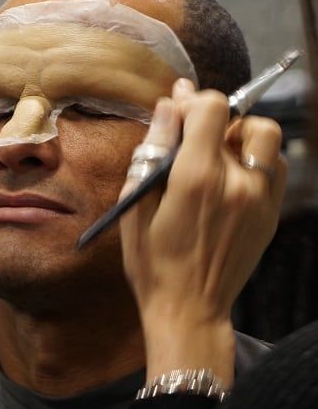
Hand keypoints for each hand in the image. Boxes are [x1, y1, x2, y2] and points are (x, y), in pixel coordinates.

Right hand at [120, 79, 286, 384]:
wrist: (188, 308)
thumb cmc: (151, 259)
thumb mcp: (135, 203)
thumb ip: (153, 149)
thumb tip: (168, 106)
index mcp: (197, 177)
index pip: (213, 107)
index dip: (192, 100)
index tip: (175, 109)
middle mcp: (237, 182)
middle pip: (242, 117)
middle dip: (215, 117)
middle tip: (192, 135)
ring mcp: (261, 198)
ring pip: (267, 138)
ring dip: (241, 135)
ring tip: (215, 155)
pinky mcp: (272, 213)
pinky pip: (275, 166)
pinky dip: (255, 159)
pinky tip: (231, 176)